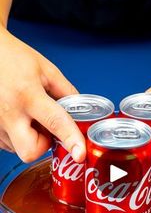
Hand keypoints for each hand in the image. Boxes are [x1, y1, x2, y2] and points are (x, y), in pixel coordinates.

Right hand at [0, 26, 85, 161]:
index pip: (55, 122)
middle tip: (45, 128)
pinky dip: (17, 136)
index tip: (80, 154)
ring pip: (19, 149)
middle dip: (43, 145)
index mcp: (28, 95)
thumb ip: (66, 92)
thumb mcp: (46, 69)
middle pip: (30, 152)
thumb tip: (81, 112)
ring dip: (30, 138)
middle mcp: (8, 113)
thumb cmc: (11, 58)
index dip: (71, 140)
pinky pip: (8, 144)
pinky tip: (16, 117)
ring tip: (26, 115)